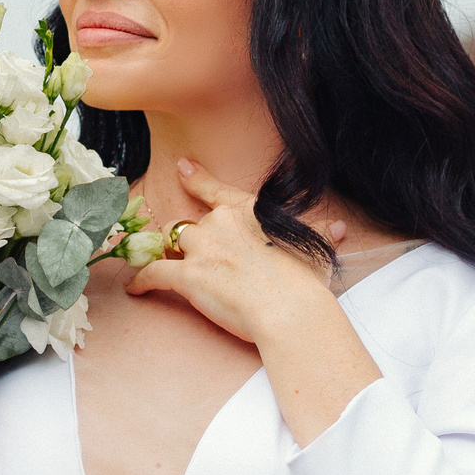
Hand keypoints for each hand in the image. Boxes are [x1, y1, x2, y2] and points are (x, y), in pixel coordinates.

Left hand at [125, 159, 337, 345]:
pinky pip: (153, 272)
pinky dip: (141, 280)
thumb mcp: (315, 249)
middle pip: (190, 225)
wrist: (290, 308)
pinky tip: (135, 289)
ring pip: (169, 243)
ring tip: (156, 265)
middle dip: (186, 241)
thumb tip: (339, 227)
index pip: (215, 191)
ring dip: (163, 254)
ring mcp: (201, 249)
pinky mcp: (186, 275)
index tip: (182, 167)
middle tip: (186, 254)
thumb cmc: (305, 280)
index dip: (196, 178)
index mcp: (248, 212)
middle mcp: (220, 224)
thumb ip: (322, 234)